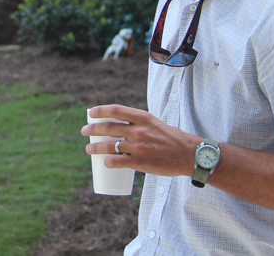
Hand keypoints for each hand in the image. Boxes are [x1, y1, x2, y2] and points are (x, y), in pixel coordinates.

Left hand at [80, 104, 201, 177]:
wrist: (189, 155)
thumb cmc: (172, 139)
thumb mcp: (155, 124)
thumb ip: (139, 124)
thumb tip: (120, 127)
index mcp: (142, 118)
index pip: (115, 110)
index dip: (100, 111)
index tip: (91, 113)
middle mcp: (138, 130)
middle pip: (107, 128)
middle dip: (92, 129)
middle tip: (84, 131)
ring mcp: (138, 147)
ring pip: (108, 146)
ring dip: (95, 148)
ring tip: (89, 150)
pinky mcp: (140, 162)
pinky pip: (117, 162)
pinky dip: (108, 162)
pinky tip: (104, 163)